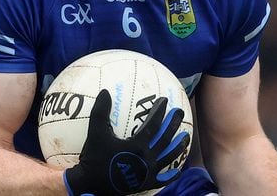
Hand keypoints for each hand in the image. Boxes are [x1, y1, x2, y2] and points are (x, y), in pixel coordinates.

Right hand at [64, 90, 189, 195]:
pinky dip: (171, 175)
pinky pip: (162, 180)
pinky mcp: (145, 184)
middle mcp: (146, 159)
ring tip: (186, 137)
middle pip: (165, 138)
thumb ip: (100, 112)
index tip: (165, 100)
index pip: (153, 124)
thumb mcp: (96, 133)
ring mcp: (148, 173)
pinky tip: (178, 171)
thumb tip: (105, 92)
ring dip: (179, 146)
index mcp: (137, 145)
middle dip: (174, 123)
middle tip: (180, 112)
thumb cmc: (93, 158)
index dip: (160, 111)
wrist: (90, 186)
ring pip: (169, 158)